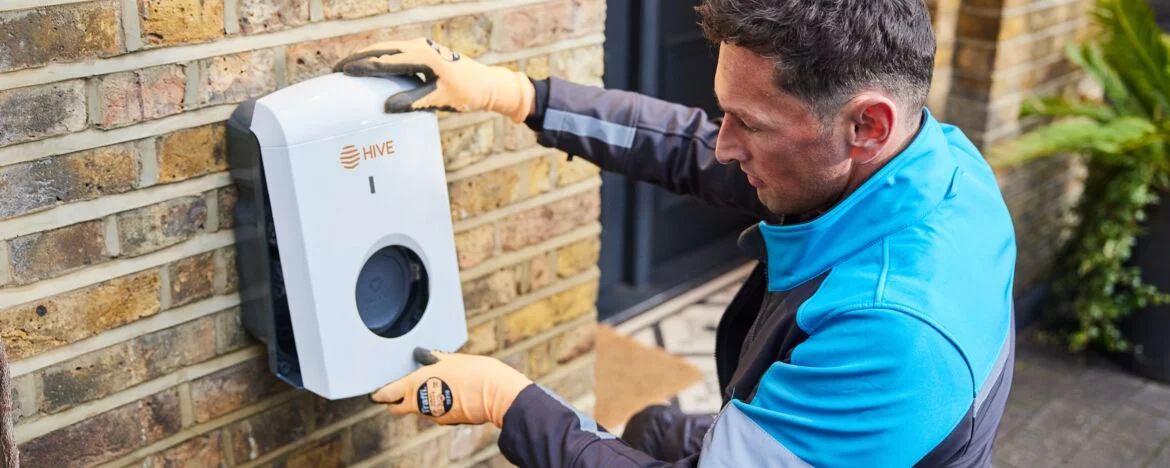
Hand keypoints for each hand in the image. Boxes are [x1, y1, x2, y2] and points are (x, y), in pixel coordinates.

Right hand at [333, 38, 535, 122]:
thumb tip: (386, 107)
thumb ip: (413, 102)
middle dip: (359, 58)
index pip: (386, 60)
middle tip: (337, 68)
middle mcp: (421, 47)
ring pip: (388, 48)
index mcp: (423, 56)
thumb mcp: (440, 100)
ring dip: (368, 56)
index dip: (363, 66)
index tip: (343, 71)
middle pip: (382, 49)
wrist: (488, 84)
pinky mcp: (425, 53)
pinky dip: (381, 57)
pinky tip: (372, 67)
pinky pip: (397, 52)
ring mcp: (423, 48)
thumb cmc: (468, 93)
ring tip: (349, 66)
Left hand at [370, 348, 532, 426]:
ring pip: (417, 409)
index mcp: (414, 385)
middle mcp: (419, 404)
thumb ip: (434, 358)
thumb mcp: (451, 359)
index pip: (386, 394)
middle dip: (394, 401)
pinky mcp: (447, 420)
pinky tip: (448, 392)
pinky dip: (436, 404)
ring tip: (431, 384)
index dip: (379, 393)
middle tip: (399, 389)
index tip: (376, 392)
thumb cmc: (474, 373)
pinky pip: (434, 412)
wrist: (496, 393)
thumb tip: (424, 355)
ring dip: (418, 400)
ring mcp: (433, 415)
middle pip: (396, 408)